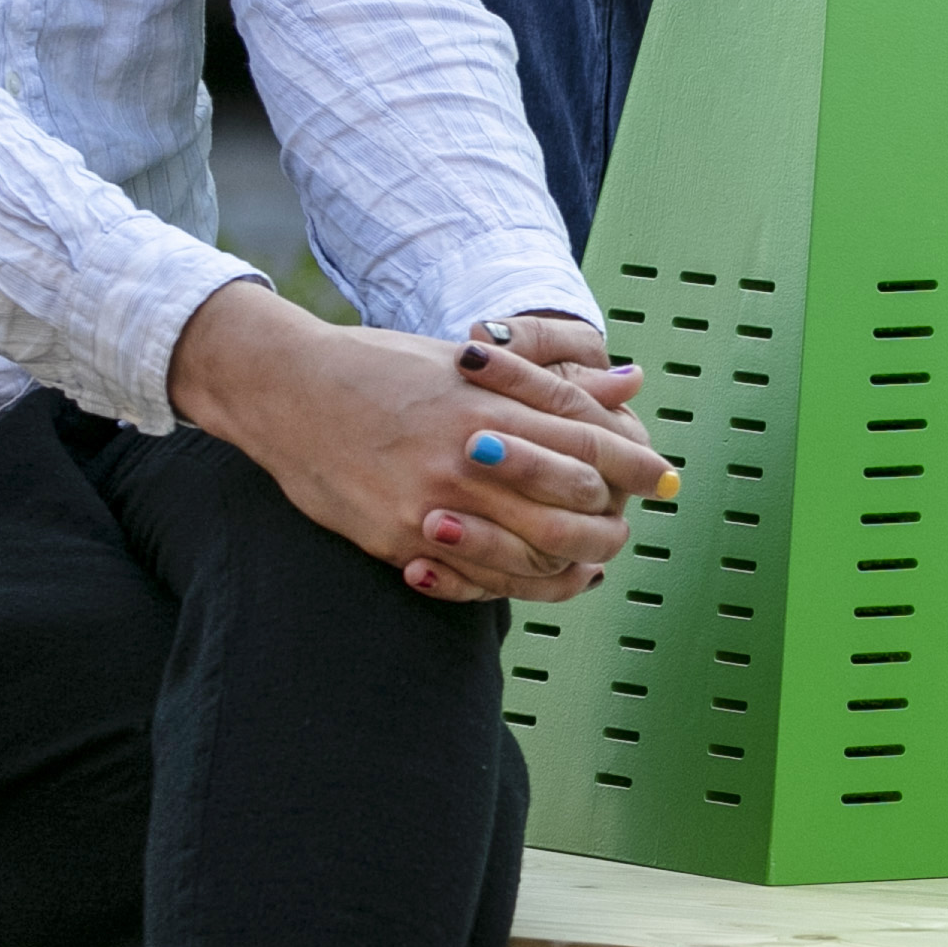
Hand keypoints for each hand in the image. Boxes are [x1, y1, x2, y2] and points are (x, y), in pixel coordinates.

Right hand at [168, 284, 666, 604]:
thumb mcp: (469, 362)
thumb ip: (551, 384)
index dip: (637, 465)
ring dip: (568, 561)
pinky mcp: (399, 539)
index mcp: (490, 405)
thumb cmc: (381, 368)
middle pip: (575, 506)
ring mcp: (433, 503)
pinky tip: (529, 575)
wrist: (285, 390)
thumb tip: (633, 384)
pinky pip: (475, 580)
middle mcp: (469, 456)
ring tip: (584, 558)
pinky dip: (512, 584)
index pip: (590, 443)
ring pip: (533, 554)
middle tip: (624, 524)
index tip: (663, 477)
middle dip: (612, 520)